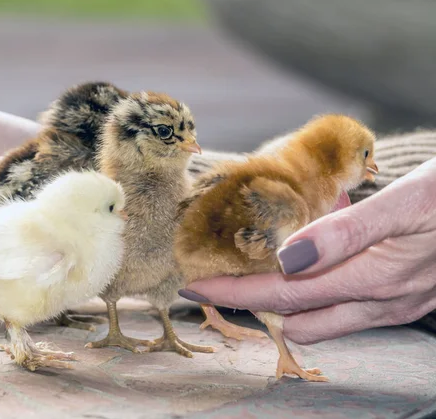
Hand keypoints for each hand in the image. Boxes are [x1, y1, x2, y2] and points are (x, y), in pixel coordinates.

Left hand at [184, 157, 435, 343]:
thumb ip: (346, 231)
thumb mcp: (406, 201)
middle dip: (248, 302)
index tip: (193, 284)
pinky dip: (310, 299)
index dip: (233, 290)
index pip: (280, 293)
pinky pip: (343, 312)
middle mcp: (378, 300)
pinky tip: (299, 273)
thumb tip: (287, 258)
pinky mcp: (404, 299)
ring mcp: (393, 304)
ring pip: (318, 319)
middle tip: (213, 278)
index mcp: (371, 276)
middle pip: (292, 313)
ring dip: (278, 304)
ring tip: (247, 276)